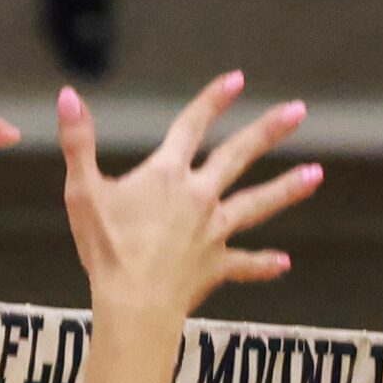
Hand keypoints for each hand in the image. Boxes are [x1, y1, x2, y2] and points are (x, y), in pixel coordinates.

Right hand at [58, 74, 318, 319]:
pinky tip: (284, 262)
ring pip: (255, 205)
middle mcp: (198, 197)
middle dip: (267, 132)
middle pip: (237, 157)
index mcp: (167, 176)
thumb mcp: (81, 192)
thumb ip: (78, 143)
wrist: (134, 302)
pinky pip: (243, 264)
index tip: (237, 80)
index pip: (192, 127)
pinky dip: (262, 264)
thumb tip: (67, 96)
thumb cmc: (106, 248)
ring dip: (285, 189)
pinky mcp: (215, 265)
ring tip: (315, 174)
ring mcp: (212, 231)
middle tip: (298, 111)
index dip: (212, 101)